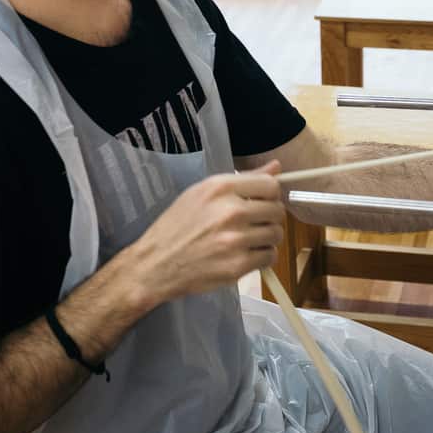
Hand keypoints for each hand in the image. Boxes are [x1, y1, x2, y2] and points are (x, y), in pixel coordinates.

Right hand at [126, 161, 284, 305]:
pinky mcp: (237, 266)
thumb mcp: (202, 193)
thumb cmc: (177, 225)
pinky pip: (269, 256)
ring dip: (267, 238)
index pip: (270, 185)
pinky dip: (262, 256)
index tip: (262, 202)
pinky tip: (246, 254)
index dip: (271, 194)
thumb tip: (277, 167)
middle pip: (277, 211)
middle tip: (255, 224)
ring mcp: (235, 240)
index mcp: (220, 188)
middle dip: (270, 217)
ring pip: (276, 234)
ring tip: (249, 240)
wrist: (155, 263)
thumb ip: (243, 179)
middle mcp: (231, 211)